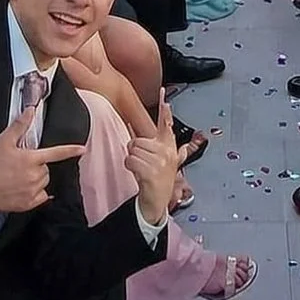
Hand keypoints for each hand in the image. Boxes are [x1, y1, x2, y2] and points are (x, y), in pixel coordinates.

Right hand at [0, 103, 88, 214]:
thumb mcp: (4, 141)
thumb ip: (20, 125)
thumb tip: (31, 110)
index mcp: (30, 159)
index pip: (55, 153)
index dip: (70, 150)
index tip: (83, 149)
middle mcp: (34, 176)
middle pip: (47, 170)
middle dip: (39, 166)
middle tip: (21, 166)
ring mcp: (31, 191)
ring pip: (44, 183)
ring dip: (37, 180)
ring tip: (20, 178)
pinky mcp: (27, 204)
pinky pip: (42, 197)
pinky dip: (37, 194)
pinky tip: (24, 190)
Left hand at [126, 101, 182, 224]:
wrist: (157, 201)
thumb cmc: (157, 178)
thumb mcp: (160, 160)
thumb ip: (152, 143)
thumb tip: (133, 125)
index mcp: (170, 147)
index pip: (167, 125)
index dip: (165, 111)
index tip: (165, 97)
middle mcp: (167, 152)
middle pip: (138, 140)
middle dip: (135, 151)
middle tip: (143, 163)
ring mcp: (160, 162)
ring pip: (132, 150)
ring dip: (132, 160)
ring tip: (142, 169)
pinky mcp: (151, 172)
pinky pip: (130, 160)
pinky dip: (129, 167)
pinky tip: (138, 174)